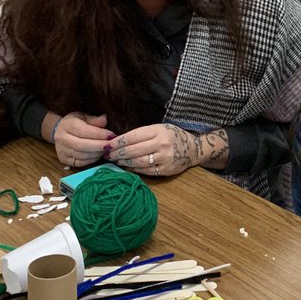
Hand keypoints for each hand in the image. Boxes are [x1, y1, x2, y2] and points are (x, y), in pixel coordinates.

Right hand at [50, 112, 114, 169]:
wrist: (59, 131)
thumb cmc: (75, 122)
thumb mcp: (84, 116)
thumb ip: (94, 119)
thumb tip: (104, 120)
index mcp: (67, 125)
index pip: (83, 130)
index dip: (98, 134)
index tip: (111, 135)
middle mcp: (62, 138)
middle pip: (81, 145)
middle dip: (99, 146)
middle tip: (112, 145)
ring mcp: (61, 150)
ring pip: (81, 155)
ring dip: (97, 154)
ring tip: (107, 150)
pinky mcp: (63, 160)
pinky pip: (79, 163)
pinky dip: (92, 160)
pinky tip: (99, 155)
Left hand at [105, 124, 230, 176]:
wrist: (193, 149)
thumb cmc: (173, 136)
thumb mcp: (160, 128)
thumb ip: (143, 134)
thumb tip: (119, 140)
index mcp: (159, 130)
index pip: (133, 136)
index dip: (118, 141)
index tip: (107, 144)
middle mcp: (162, 144)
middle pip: (133, 150)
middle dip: (117, 153)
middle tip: (107, 155)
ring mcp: (164, 158)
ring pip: (138, 161)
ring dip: (124, 162)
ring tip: (115, 161)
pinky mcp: (165, 170)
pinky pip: (145, 170)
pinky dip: (134, 169)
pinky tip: (128, 167)